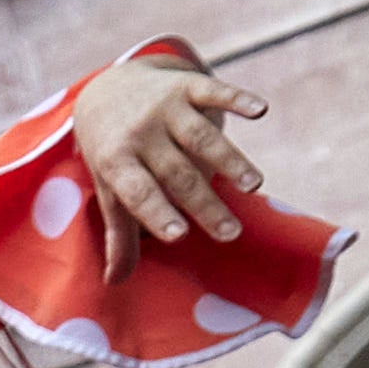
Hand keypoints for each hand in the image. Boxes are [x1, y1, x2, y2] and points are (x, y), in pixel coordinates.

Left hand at [69, 56, 267, 283]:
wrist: (107, 88)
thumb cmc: (111, 153)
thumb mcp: (108, 189)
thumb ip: (118, 234)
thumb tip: (114, 282)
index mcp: (116, 162)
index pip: (138, 192)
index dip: (157, 213)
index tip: (179, 236)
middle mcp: (140, 133)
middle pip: (177, 173)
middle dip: (204, 204)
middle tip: (231, 233)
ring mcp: (165, 107)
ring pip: (200, 137)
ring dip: (230, 160)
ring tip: (254, 186)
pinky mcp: (187, 86)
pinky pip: (214, 91)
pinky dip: (238, 98)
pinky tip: (261, 111)